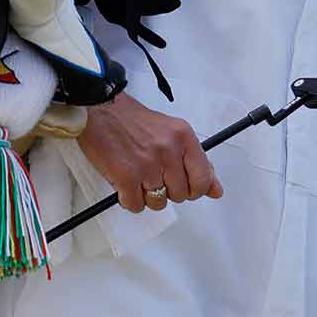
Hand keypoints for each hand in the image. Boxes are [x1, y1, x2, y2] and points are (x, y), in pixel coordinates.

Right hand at [77, 92, 222, 212]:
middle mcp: (169, 150)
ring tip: (139, 179)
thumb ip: (196, 161)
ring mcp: (148, 164)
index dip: (196, 189)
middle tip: (155, 177)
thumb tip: (215, 190)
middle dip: (168, 191)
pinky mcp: (126, 176)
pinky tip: (126, 185)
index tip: (188, 189)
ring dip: (148, 196)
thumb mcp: (173, 133)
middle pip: (180, 194)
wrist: (100, 110)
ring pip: (158, 202)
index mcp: (184, 138)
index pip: (203, 178)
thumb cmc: (133, 121)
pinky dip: (129, 200)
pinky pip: (135, 205)